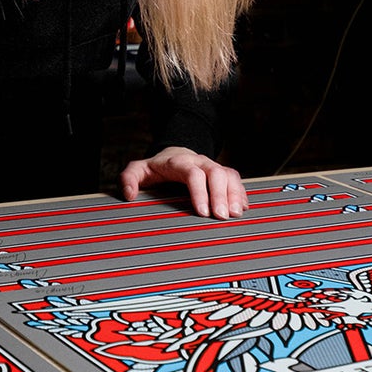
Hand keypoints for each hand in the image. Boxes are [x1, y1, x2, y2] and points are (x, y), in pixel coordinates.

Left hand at [119, 146, 246, 218]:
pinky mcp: (222, 174)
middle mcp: (199, 162)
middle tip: (221, 217)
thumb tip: (129, 194)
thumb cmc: (156, 167)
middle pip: (216, 173)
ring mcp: (212, 167)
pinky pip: (235, 180)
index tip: (202, 211)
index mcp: (179, 162)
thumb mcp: (137, 170)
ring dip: (234, 194)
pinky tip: (242, 207)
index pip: (193, 174)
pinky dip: (240, 193)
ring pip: (229, 175)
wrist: (173, 154)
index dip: (199, 192)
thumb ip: (128, 179)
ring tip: (236, 215)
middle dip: (221, 195)